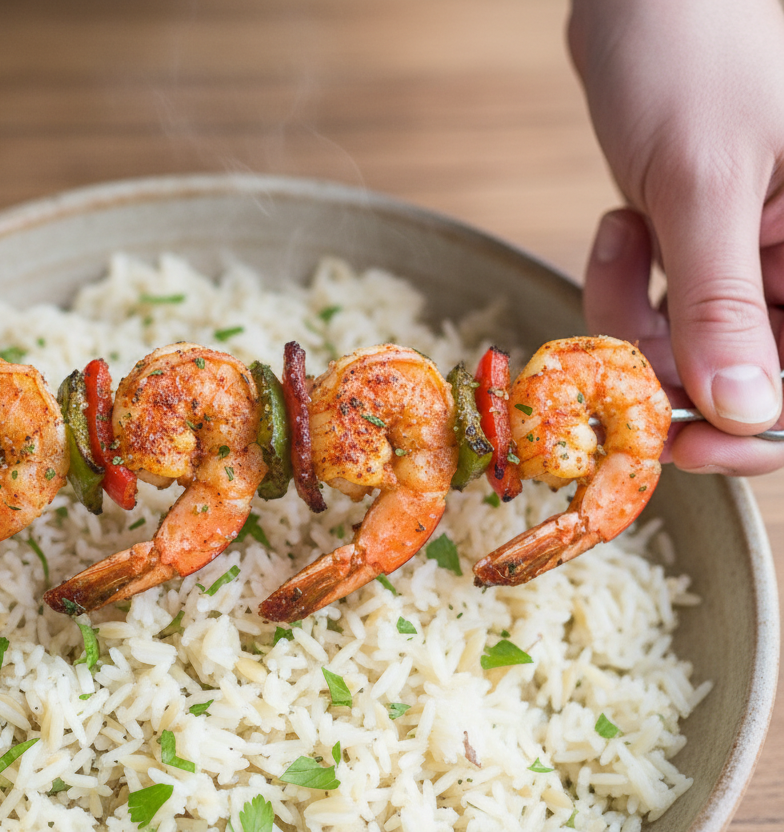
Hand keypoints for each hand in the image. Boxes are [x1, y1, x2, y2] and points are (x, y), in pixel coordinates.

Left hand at [570, 0, 783, 474]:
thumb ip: (722, 302)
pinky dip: (627, 281)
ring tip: (622, 235)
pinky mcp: (711, 239)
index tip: (685, 445)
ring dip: (634, 312)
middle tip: (611, 350)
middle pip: (753, 368)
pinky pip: (666, 302)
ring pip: (696, 342)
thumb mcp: (704, 183)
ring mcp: (764, 250)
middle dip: (669, 361)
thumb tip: (745, 413)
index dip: (760, 427)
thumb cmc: (688, 51)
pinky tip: (623, 221)